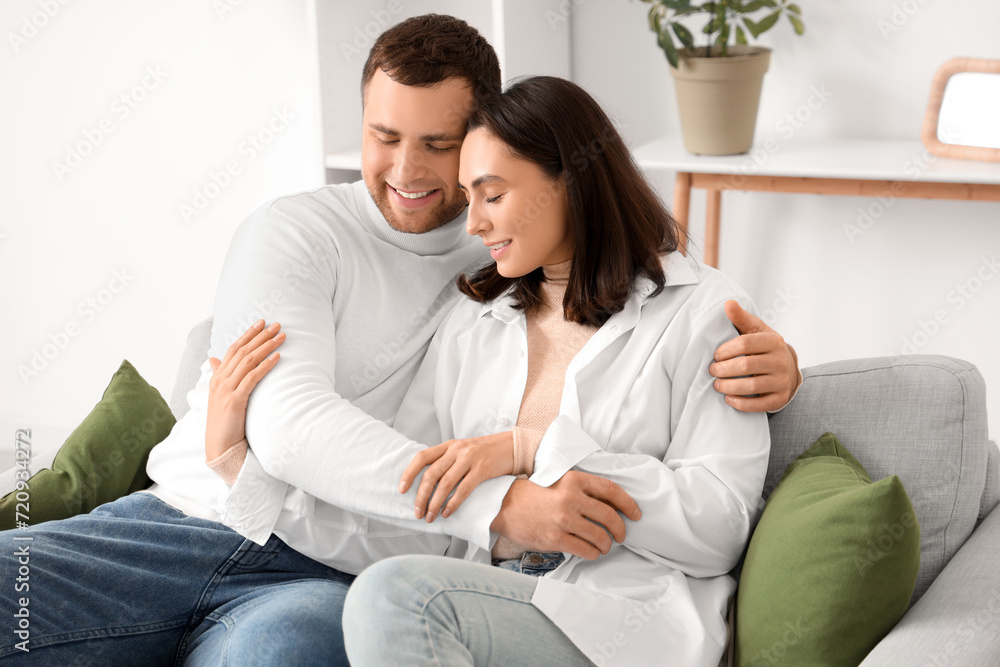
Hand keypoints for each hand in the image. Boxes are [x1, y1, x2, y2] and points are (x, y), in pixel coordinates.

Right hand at [205, 319, 283, 460]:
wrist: (219, 445)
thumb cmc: (224, 421)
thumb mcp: (220, 395)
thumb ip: (219, 375)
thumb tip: (215, 359)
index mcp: (217, 377)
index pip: (233, 349)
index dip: (248, 334)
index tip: (261, 323)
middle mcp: (220, 380)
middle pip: (242, 351)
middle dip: (260, 336)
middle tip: (277, 325)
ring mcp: (226, 389)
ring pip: (248, 361)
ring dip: (266, 346)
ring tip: (281, 336)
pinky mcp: (235, 400)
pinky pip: (252, 377)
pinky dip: (265, 365)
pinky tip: (277, 357)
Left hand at [399, 431, 513, 522]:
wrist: (511, 446)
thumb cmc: (485, 452)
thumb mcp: (462, 450)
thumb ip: (446, 460)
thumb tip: (427, 482)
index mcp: (448, 445)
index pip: (421, 457)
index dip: (409, 474)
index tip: (401, 490)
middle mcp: (456, 450)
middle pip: (431, 474)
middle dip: (421, 496)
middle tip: (417, 512)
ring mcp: (469, 459)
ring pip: (445, 483)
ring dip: (434, 503)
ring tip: (430, 517)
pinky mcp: (482, 469)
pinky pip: (463, 489)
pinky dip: (453, 503)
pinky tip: (447, 513)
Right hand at [490, 472, 641, 560]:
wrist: (503, 505)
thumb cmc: (533, 494)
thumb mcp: (559, 482)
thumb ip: (582, 490)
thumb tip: (610, 505)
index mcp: (574, 480)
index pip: (611, 490)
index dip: (628, 503)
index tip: (635, 513)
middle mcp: (571, 498)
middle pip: (609, 516)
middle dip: (620, 529)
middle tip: (621, 535)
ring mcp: (563, 519)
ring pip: (600, 536)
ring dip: (607, 545)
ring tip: (604, 546)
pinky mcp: (555, 538)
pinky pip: (585, 550)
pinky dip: (592, 554)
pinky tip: (590, 552)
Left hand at [709, 300, 798, 411]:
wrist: (787, 368)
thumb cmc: (764, 347)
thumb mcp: (756, 330)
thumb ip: (741, 318)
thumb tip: (728, 303)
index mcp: (773, 341)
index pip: (745, 344)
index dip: (725, 350)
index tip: (715, 356)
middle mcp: (781, 361)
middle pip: (746, 366)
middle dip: (723, 370)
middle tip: (712, 371)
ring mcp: (782, 381)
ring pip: (751, 387)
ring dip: (729, 386)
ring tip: (717, 384)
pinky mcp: (780, 398)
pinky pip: (759, 405)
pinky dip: (741, 403)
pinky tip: (729, 398)